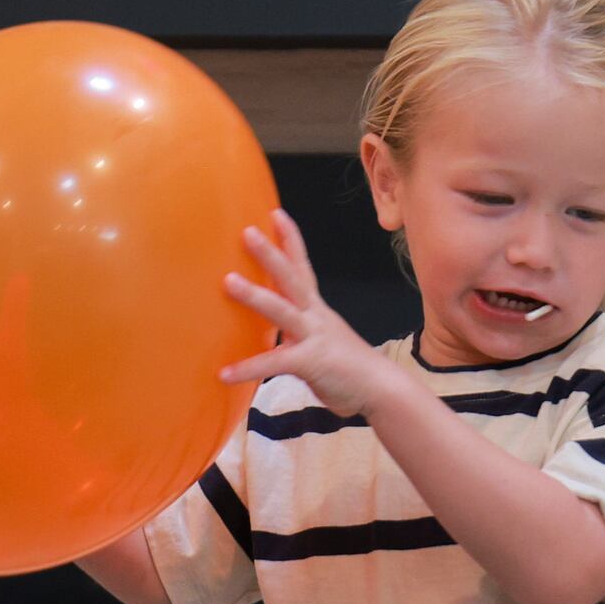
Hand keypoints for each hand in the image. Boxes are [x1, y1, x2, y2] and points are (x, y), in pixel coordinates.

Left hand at [220, 210, 393, 414]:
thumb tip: (278, 331)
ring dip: (254, 294)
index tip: (275, 213)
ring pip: (282, 309)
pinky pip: (275, 363)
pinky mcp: (311, 362)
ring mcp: (314, 337)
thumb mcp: (323, 340)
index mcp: (317, 309)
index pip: (302, 267)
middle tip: (247, 231)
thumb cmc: (347, 367)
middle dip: (270, 253)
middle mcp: (316, 316)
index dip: (291, 239)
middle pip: (291, 277)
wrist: (380, 390)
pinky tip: (224, 373)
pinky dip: (249, 368)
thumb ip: (301, 331)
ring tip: (227, 280)